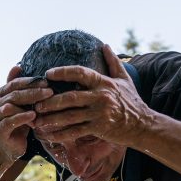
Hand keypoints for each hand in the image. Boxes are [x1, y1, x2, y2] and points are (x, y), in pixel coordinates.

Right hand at [0, 66, 52, 161]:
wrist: (10, 149)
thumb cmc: (18, 124)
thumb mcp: (20, 105)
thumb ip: (17, 88)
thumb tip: (17, 66)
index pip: (13, 84)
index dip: (30, 82)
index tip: (47, 81)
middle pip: (13, 95)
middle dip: (33, 92)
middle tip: (49, 91)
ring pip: (10, 107)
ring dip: (28, 105)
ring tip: (44, 104)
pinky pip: (9, 122)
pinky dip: (22, 118)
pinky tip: (34, 116)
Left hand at [32, 44, 152, 145]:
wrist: (143, 125)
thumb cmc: (132, 102)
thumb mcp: (125, 80)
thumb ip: (113, 62)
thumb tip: (105, 45)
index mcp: (104, 83)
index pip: (80, 73)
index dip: (63, 72)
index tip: (48, 74)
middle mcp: (100, 97)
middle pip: (70, 97)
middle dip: (51, 101)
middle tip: (36, 103)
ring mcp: (99, 114)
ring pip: (69, 116)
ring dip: (51, 119)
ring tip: (37, 120)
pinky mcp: (98, 128)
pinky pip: (75, 131)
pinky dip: (60, 134)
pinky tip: (49, 135)